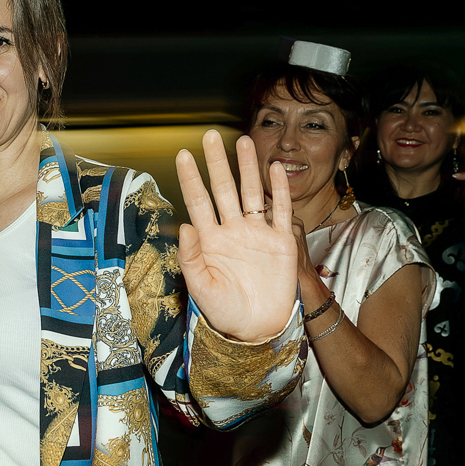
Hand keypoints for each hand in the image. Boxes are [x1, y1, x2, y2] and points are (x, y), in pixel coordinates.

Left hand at [175, 131, 297, 343]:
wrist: (257, 329)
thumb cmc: (224, 312)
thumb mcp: (201, 288)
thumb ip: (190, 258)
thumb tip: (183, 226)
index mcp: (211, 241)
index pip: (198, 203)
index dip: (191, 180)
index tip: (183, 155)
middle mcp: (233, 231)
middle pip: (224, 190)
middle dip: (218, 163)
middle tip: (210, 136)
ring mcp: (257, 234)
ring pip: (252, 194)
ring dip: (248, 168)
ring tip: (244, 142)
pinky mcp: (281, 242)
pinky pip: (280, 212)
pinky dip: (278, 191)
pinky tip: (274, 169)